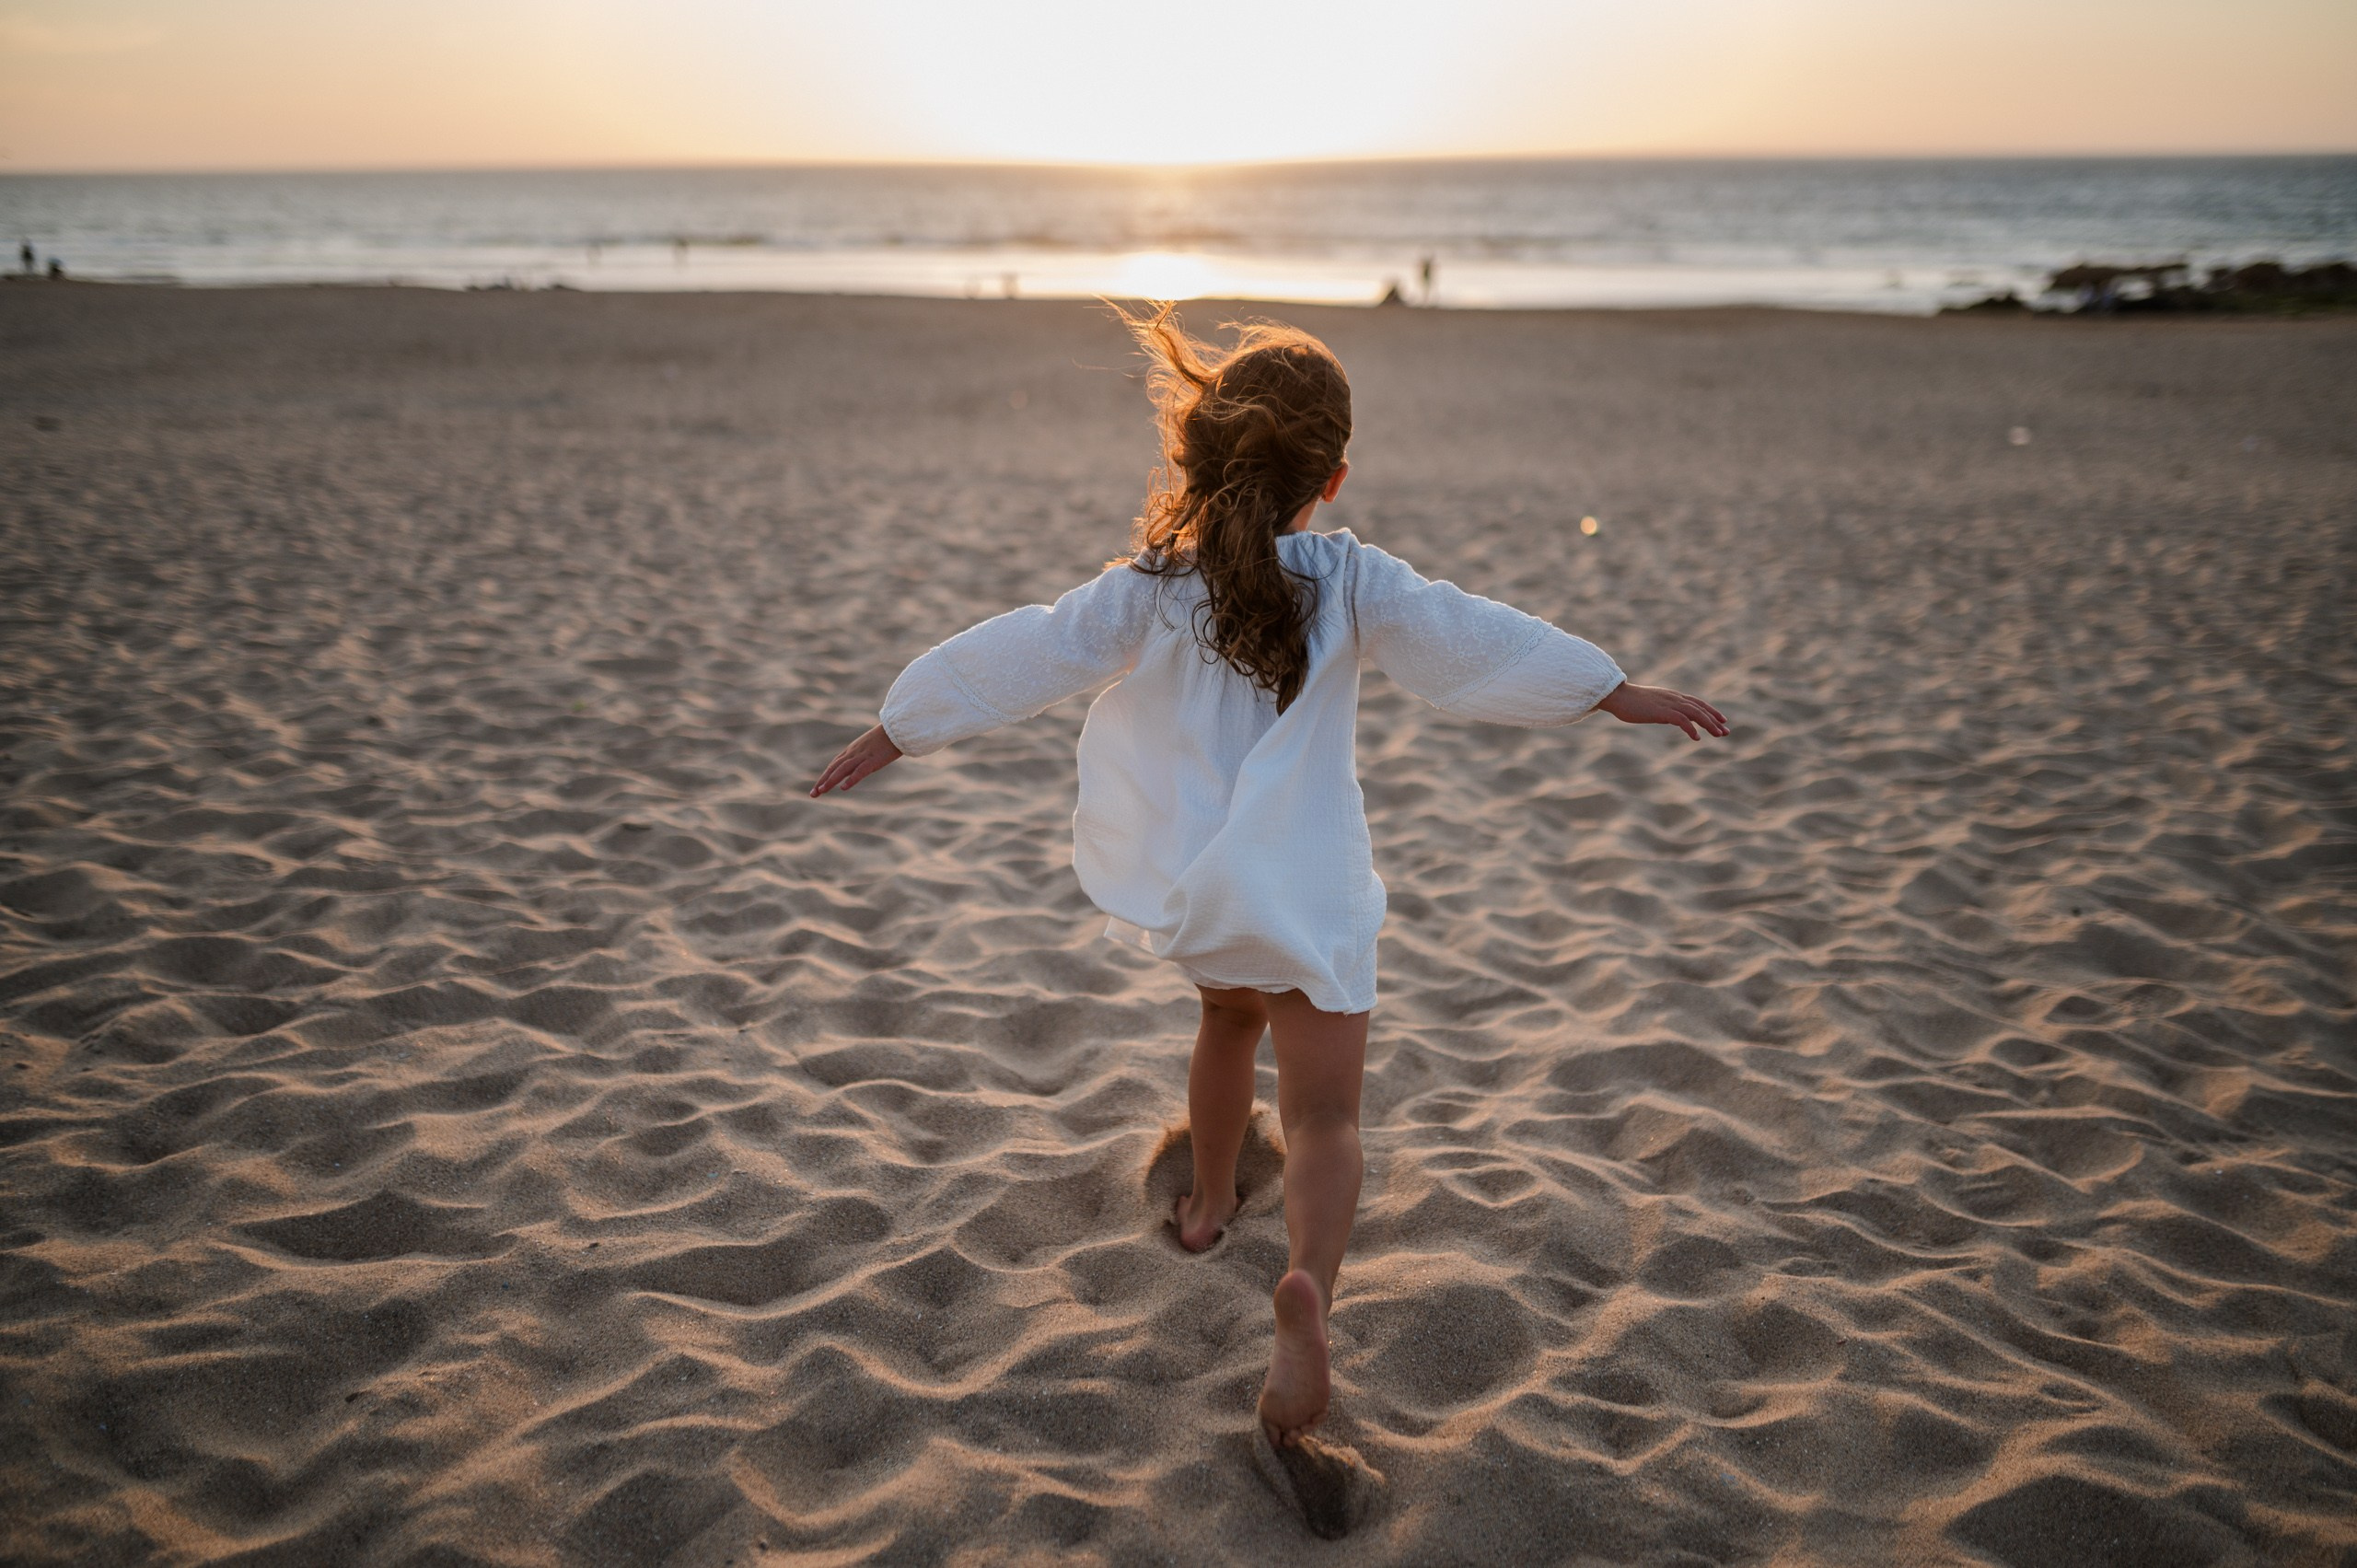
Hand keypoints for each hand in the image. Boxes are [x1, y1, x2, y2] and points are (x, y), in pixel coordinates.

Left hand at [811, 723, 903, 796]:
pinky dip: (851, 779)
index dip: (825, 776)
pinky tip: (843, 788)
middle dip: (822, 781)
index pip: (834, 764)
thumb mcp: (870, 747)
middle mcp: (853, 753)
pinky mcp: (873, 760)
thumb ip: (862, 755)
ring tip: (821, 791)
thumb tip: (858, 767)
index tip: (818, 787)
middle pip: (834, 768)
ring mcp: (862, 756)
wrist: (898, 728)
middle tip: (813, 794)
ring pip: (842, 769)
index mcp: (852, 750)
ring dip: (830, 781)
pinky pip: (859, 771)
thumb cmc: (887, 737)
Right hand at [1597, 681, 1728, 740]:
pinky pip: (1682, 720)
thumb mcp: (1651, 705)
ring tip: (1719, 734)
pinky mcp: (1662, 711)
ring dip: (1709, 724)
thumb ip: (1663, 709)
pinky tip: (1696, 738)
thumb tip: (1669, 717)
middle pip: (1700, 708)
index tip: (1722, 720)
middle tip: (1726, 731)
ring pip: (1696, 713)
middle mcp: (1674, 698)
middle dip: (1715, 719)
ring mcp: (1669, 704)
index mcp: (1672, 696)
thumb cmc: (1629, 701)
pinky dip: (1691, 729)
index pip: (1697, 703)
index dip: (1711, 711)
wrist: (1617, 696)